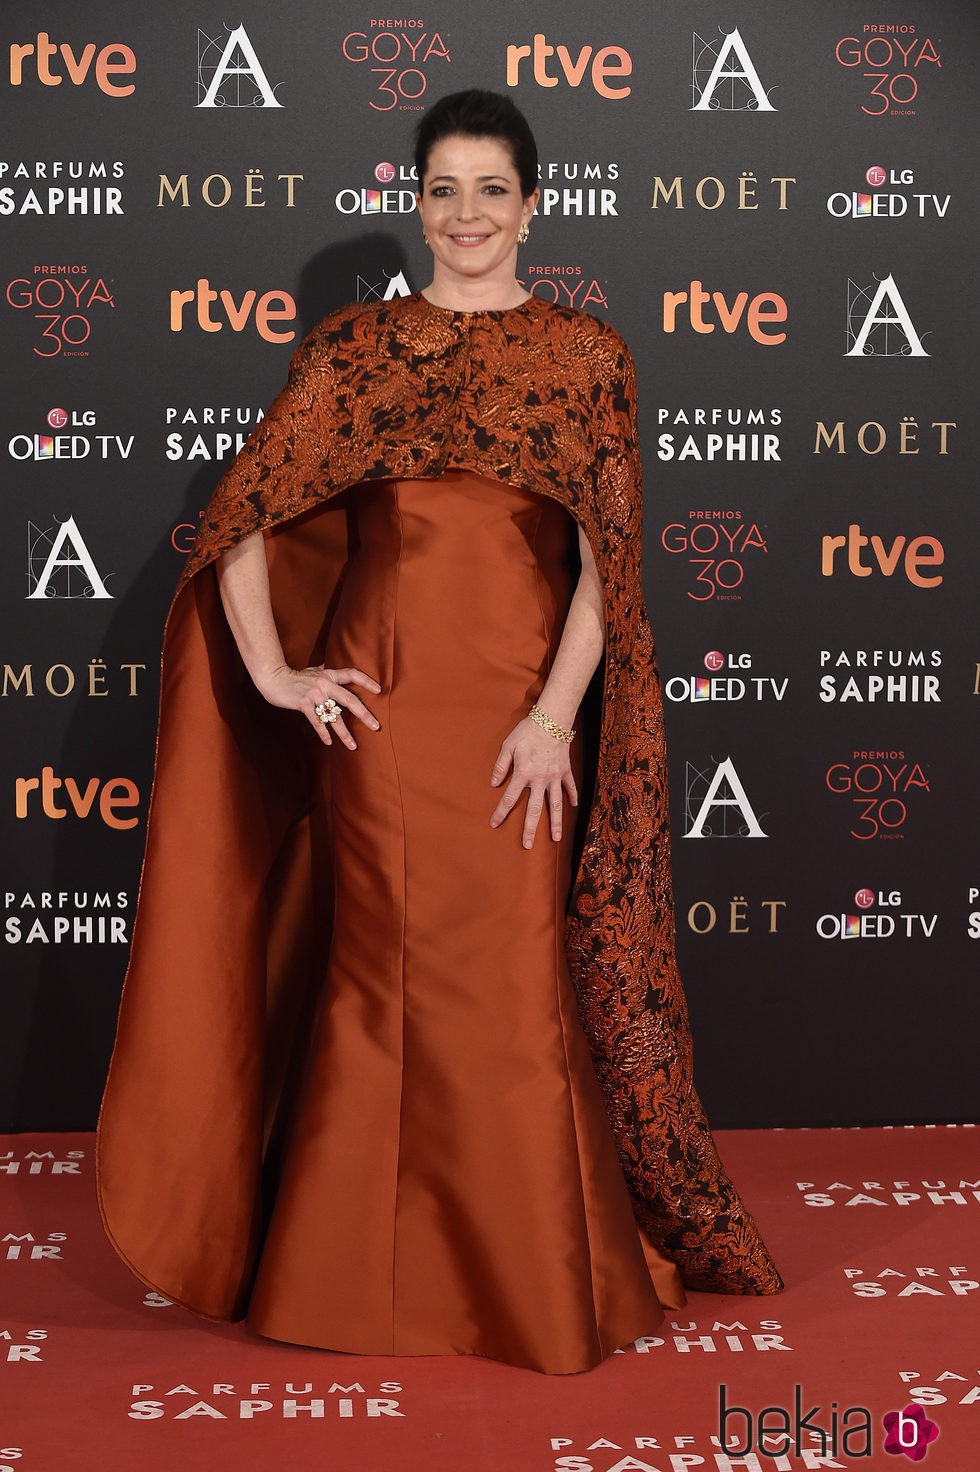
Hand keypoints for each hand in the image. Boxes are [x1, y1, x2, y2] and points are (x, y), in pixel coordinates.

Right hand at [257, 664, 381, 746]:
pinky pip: (317, 722)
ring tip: (352, 746)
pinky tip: (329, 742)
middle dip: (364, 714)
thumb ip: (325, 671)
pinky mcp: (304, 704)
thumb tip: (334, 668)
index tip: (379, 690)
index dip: (366, 681)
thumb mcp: (313, 670)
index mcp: (329, 675)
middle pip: (350, 700)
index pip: (352, 675)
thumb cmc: (295, 676)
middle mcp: (325, 684)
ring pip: (334, 717)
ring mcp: (315, 694)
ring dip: (344, 733)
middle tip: (376, 726)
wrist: (274, 678)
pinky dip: (323, 733)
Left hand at [489, 715, 577, 848]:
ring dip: (554, 823)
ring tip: (555, 839)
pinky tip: (573, 808)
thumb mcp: (508, 746)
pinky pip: (569, 787)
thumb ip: (500, 766)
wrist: (552, 720)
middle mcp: (539, 779)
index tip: (494, 824)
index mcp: (523, 773)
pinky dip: (572, 797)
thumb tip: (493, 783)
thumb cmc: (527, 731)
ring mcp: (554, 777)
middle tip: (526, 846)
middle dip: (529, 829)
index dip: (501, 813)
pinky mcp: (565, 771)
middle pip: (534, 809)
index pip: (509, 798)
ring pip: (555, 804)